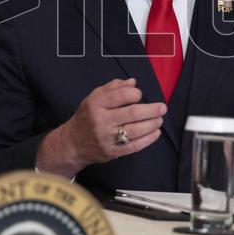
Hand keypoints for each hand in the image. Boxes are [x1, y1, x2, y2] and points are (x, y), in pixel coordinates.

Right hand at [36, 78, 166, 178]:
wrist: (72, 144)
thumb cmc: (86, 118)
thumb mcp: (93, 98)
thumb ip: (112, 88)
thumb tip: (132, 82)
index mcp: (95, 105)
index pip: (120, 96)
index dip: (135, 93)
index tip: (140, 94)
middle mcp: (101, 121)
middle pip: (132, 113)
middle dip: (151, 109)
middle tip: (162, 107)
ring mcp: (107, 138)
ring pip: (135, 130)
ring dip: (152, 124)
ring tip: (159, 119)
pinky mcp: (112, 152)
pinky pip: (134, 146)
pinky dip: (148, 139)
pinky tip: (155, 133)